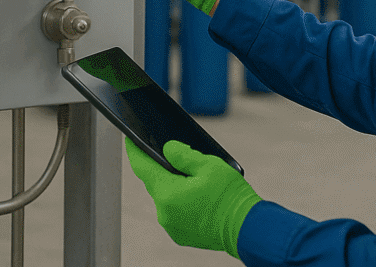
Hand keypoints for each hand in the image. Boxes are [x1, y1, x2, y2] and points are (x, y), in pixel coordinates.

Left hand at [125, 138, 261, 258]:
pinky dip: (182, 202)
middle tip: (185, 160)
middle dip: (167, 169)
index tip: (130, 140)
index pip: (142, 167)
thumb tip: (168, 149)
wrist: (246, 228)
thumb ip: (183, 154)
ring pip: (167, 197)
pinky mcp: (180, 235)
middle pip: (157, 182)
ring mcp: (171, 226)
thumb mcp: (208, 165)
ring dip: (176, 186)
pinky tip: (199, 196)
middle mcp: (164, 212)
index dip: (135, 151)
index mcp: (167, 193)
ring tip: (198, 181)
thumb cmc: (230, 198)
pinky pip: (175, 211)